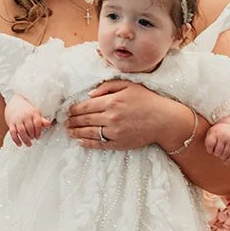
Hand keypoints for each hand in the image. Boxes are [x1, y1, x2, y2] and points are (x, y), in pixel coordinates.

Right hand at [5, 93, 46, 146]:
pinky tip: (20, 144)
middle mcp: (25, 116)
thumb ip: (41, 121)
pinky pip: (13, 133)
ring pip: (21, 131)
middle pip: (29, 128)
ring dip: (25, 139)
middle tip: (33, 139)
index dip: (39, 132)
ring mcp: (17, 120)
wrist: (14, 103)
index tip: (38, 137)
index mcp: (33, 113)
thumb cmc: (27, 110)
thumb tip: (49, 124)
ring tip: (29, 144)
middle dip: (32, 136)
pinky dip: (16, 140)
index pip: (37, 123)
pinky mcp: (11, 123)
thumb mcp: (35, 113)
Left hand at [66, 79, 183, 149]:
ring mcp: (114, 132)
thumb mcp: (128, 86)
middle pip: (85, 120)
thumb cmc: (148, 100)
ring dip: (76, 132)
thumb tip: (89, 94)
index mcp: (112, 101)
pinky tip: (80, 141)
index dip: (74, 109)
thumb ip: (107, 87)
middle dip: (72, 121)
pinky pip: (99, 144)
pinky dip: (88, 143)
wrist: (164, 120)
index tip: (67, 111)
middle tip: (65, 122)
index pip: (86, 106)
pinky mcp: (119, 143)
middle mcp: (111, 117)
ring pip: (89, 133)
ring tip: (69, 131)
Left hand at [204, 121, 229, 161]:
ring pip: (225, 154)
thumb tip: (210, 153)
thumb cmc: (217, 133)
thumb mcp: (211, 133)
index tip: (210, 150)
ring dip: (221, 157)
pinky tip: (225, 162)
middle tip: (216, 152)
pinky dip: (228, 160)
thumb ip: (208, 142)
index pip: (210, 144)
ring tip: (220, 156)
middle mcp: (224, 136)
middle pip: (218, 151)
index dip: (209, 150)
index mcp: (215, 133)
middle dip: (216, 154)